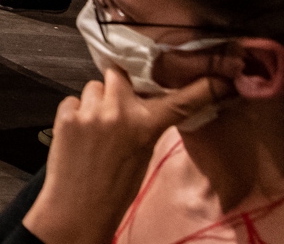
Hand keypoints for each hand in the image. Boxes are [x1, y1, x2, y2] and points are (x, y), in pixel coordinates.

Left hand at [22, 70, 227, 243]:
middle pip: (119, 74)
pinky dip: (75, 113)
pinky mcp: (67, 116)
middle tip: (116, 106)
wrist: (79, 210)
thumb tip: (144, 103)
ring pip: (94, 86)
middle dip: (118, 86)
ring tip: (95, 127)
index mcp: (147, 126)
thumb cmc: (114, 190)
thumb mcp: (144, 154)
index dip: (201, 87)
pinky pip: (73, 100)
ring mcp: (91, 112)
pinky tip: (78, 134)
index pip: (180, 100)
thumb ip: (146, 123)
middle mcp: (120, 112)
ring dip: (96, 101)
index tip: (216, 78)